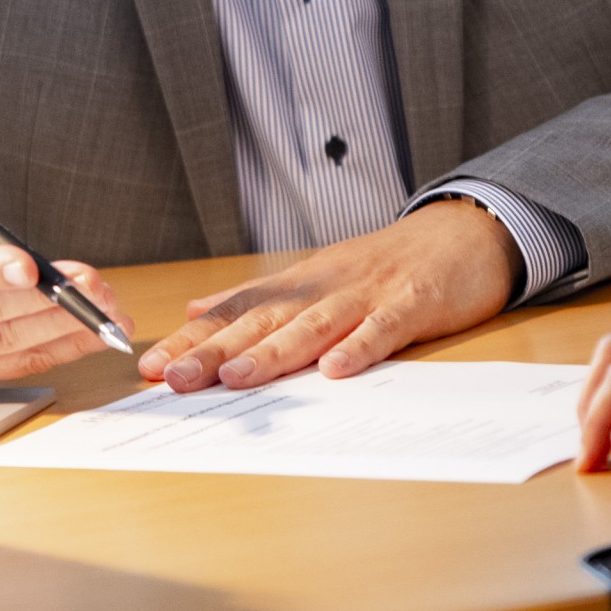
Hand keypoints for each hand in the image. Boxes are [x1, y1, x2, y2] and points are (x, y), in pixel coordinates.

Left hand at [136, 198, 517, 391]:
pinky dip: (359, 347)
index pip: (236, 312)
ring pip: (313, 325)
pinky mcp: (411, 304)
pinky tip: (336, 370)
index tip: (151, 366)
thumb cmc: (386, 263)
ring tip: (237, 377)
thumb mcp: (316, 273)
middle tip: (174, 377)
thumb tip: (199, 307)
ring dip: (274, 352)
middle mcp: (324, 286)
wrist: (460, 233)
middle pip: (264, 321)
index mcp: (299, 284)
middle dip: (216, 350)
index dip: (194, 338)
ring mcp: (367, 294)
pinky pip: (382, 329)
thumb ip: (259, 295)